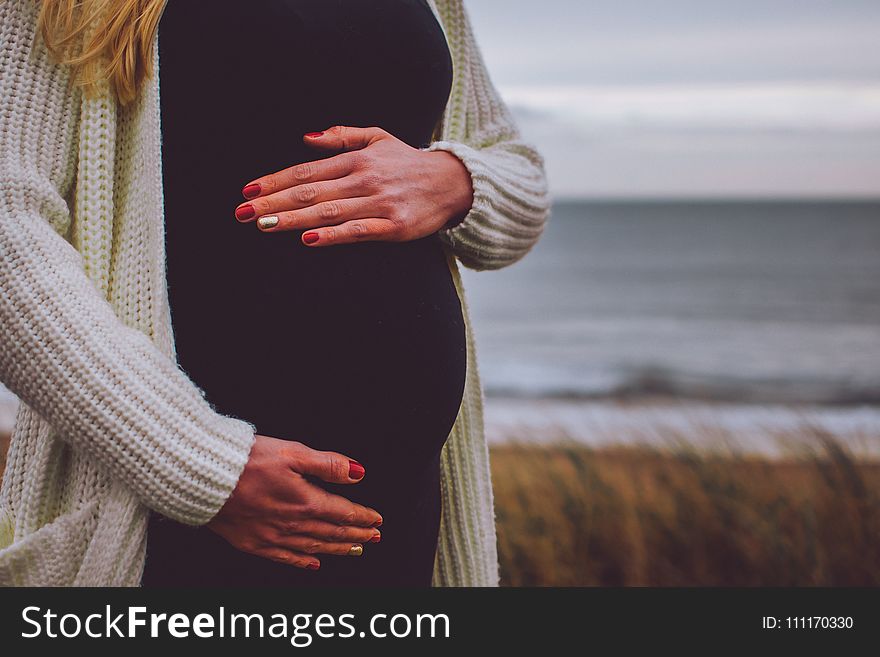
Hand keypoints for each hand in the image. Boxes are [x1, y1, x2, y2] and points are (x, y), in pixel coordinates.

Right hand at [207, 434, 382, 570]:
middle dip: (356, 535)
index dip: (363, 517)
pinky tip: (314, 563)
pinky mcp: (252, 543)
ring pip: (314, 547)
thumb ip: (328, 464)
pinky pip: (285, 558)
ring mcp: (272, 537)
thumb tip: (358, 473)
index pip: (343, 513)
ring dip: (337, 549)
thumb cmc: (245, 460)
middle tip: (373, 537)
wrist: (202, 477)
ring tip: (355, 549)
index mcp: (304, 501)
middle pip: (332, 533)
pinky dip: (304, 562)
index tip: (377, 519)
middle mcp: (291, 524)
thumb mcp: (292, 452)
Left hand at [234, 125, 474, 246]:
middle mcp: (363, 179)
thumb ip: (342, 135)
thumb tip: (306, 138)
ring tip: (263, 225)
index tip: (248, 191)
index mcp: (356, 159)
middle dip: (273, 202)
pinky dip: (332, 235)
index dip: (275, 181)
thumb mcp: (377, 138)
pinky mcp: (393, 226)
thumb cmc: (408, 162)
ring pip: (327, 212)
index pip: (306, 171)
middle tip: (243, 213)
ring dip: (292, 219)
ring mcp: (378, 204)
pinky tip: (309, 239)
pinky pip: (357, 231)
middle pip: (310, 192)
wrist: (452, 183)